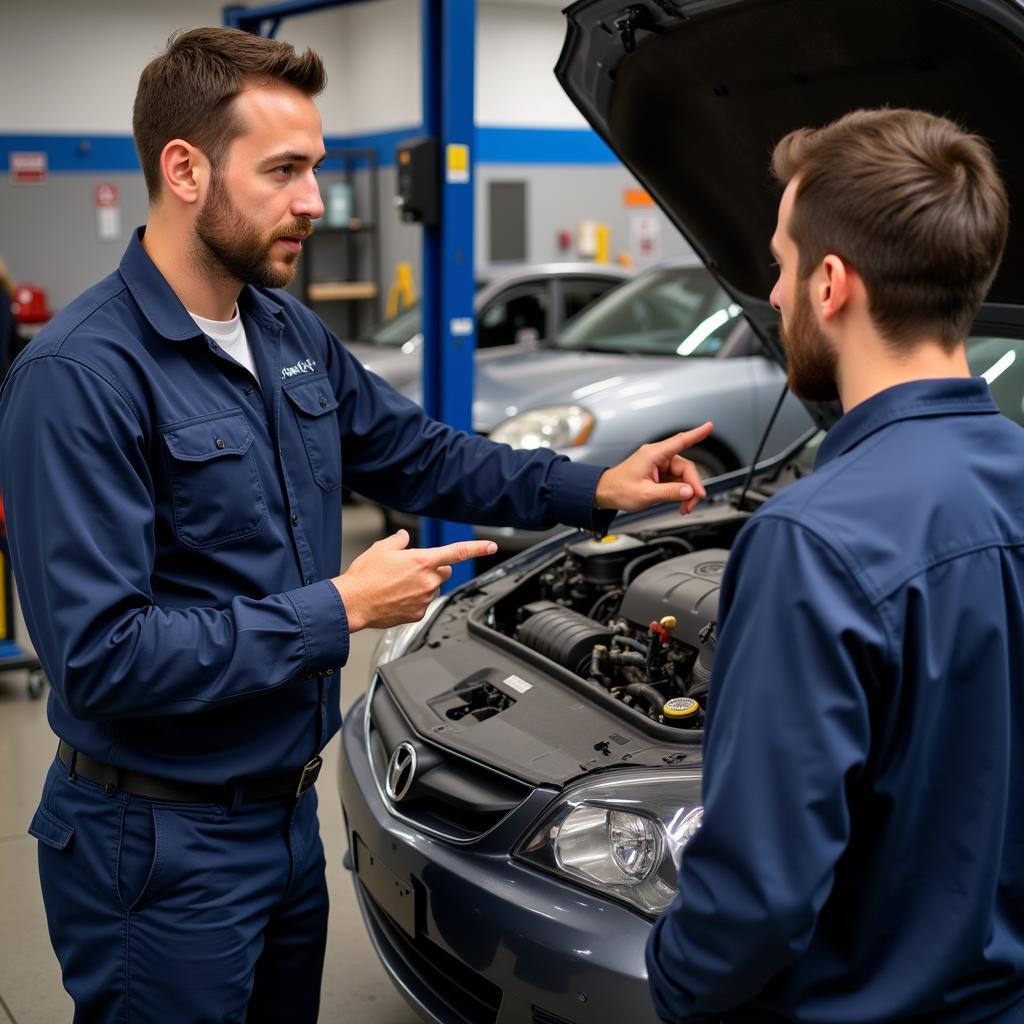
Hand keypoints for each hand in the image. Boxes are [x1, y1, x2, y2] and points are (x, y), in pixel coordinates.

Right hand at [332, 530, 497, 631]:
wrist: (352, 603)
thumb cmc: (364, 577)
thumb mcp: (381, 548)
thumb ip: (398, 541)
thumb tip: (404, 538)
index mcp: (422, 561)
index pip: (457, 551)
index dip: (477, 548)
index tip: (491, 546)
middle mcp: (427, 581)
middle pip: (443, 572)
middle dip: (433, 569)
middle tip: (412, 570)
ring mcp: (424, 599)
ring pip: (432, 589)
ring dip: (422, 585)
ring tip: (398, 586)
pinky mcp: (417, 614)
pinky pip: (423, 604)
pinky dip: (414, 600)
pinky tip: (397, 598)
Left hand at [594, 422, 714, 514]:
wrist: (605, 493)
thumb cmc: (618, 489)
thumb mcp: (645, 494)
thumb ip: (669, 493)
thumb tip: (688, 492)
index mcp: (653, 454)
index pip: (680, 441)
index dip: (697, 434)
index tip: (709, 426)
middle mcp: (657, 457)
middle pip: (686, 468)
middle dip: (692, 486)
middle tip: (693, 503)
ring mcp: (658, 465)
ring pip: (683, 476)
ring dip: (687, 492)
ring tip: (685, 507)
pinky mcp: (659, 474)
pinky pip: (676, 481)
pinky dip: (680, 493)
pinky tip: (680, 503)